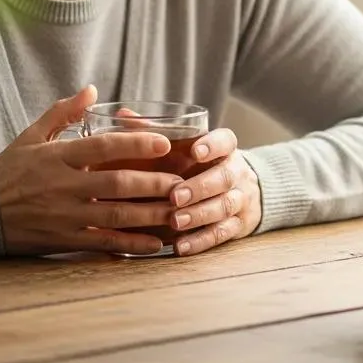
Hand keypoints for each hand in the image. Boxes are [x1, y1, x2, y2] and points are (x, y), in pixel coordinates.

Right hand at [0, 86, 182, 255]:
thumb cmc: (8, 170)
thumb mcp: (31, 136)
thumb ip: (63, 112)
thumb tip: (92, 88)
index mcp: (58, 156)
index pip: (103, 147)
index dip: (135, 142)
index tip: (164, 142)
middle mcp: (63, 186)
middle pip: (116, 183)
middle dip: (153, 183)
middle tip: (181, 181)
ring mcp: (64, 216)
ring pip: (114, 215)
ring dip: (149, 214)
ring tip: (178, 209)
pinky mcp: (63, 240)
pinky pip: (102, 244)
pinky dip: (130, 244)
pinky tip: (155, 243)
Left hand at [168, 127, 262, 256]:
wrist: (238, 191)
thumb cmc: (198, 167)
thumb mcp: (183, 149)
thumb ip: (155, 133)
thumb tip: (122, 115)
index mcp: (224, 150)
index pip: (226, 141)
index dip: (213, 145)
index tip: (195, 151)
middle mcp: (236, 172)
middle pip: (225, 176)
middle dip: (200, 186)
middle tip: (175, 196)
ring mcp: (240, 199)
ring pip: (225, 205)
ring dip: (200, 214)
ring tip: (175, 222)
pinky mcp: (237, 224)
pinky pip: (223, 233)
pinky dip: (202, 240)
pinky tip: (181, 247)